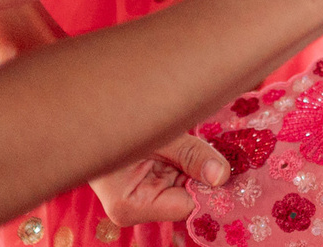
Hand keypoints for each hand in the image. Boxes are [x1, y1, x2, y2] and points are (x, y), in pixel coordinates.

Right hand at [87, 131, 230, 226]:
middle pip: (187, 198)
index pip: (186, 206)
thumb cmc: (119, 121)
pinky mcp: (148, 187)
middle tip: (229, 153)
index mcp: (131, 206)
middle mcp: (135, 210)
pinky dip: (189, 165)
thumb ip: (191, 155)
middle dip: (205, 177)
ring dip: (198, 168)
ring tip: (199, 144)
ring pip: (186, 188)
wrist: (92, 113)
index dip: (208, 188)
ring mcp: (142, 200)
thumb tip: (221, 177)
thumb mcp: (160, 136)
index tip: (230, 169)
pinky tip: (189, 148)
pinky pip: (179, 180)